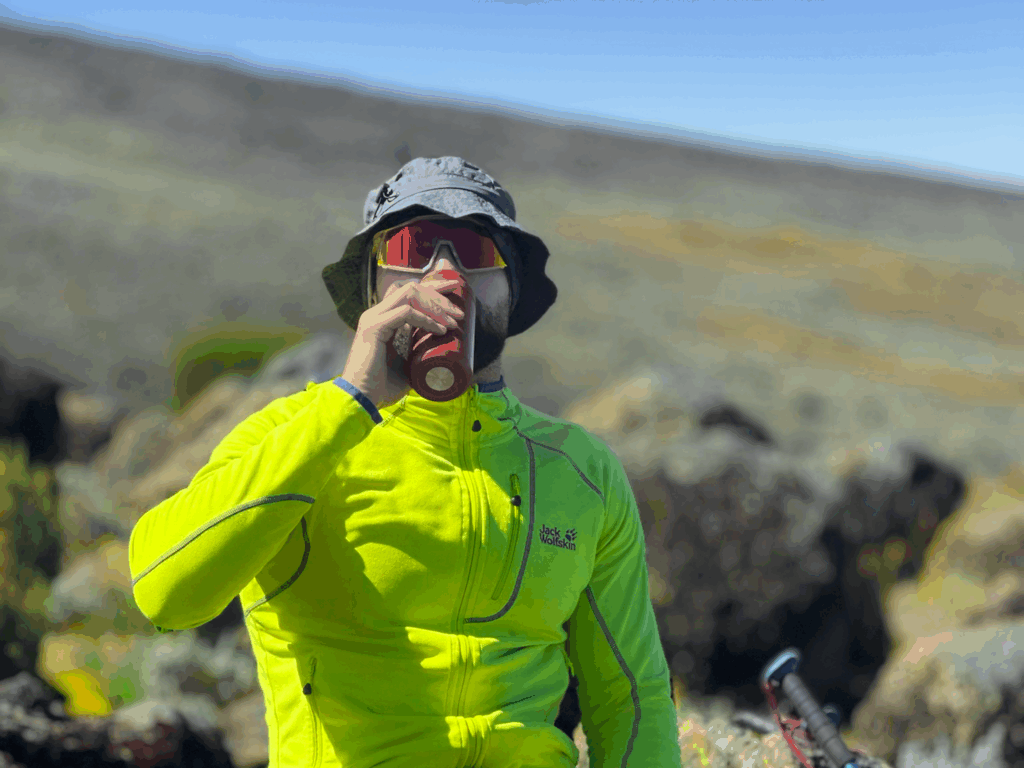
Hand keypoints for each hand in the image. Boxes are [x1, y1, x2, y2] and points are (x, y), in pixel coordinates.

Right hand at [339, 276, 464, 408]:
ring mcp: (374, 318)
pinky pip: (406, 313)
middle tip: (459, 310)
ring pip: (409, 294)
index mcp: (384, 320)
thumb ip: (418, 350)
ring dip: (435, 305)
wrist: (361, 400)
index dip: (432, 290)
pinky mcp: (375, 327)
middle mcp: (377, 314)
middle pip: (411, 288)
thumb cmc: (382, 387)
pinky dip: (426, 319)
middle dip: (438, 293)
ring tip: (453, 320)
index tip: (454, 292)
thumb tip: (443, 350)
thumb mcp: (407, 364)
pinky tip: (440, 330)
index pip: (408, 294)